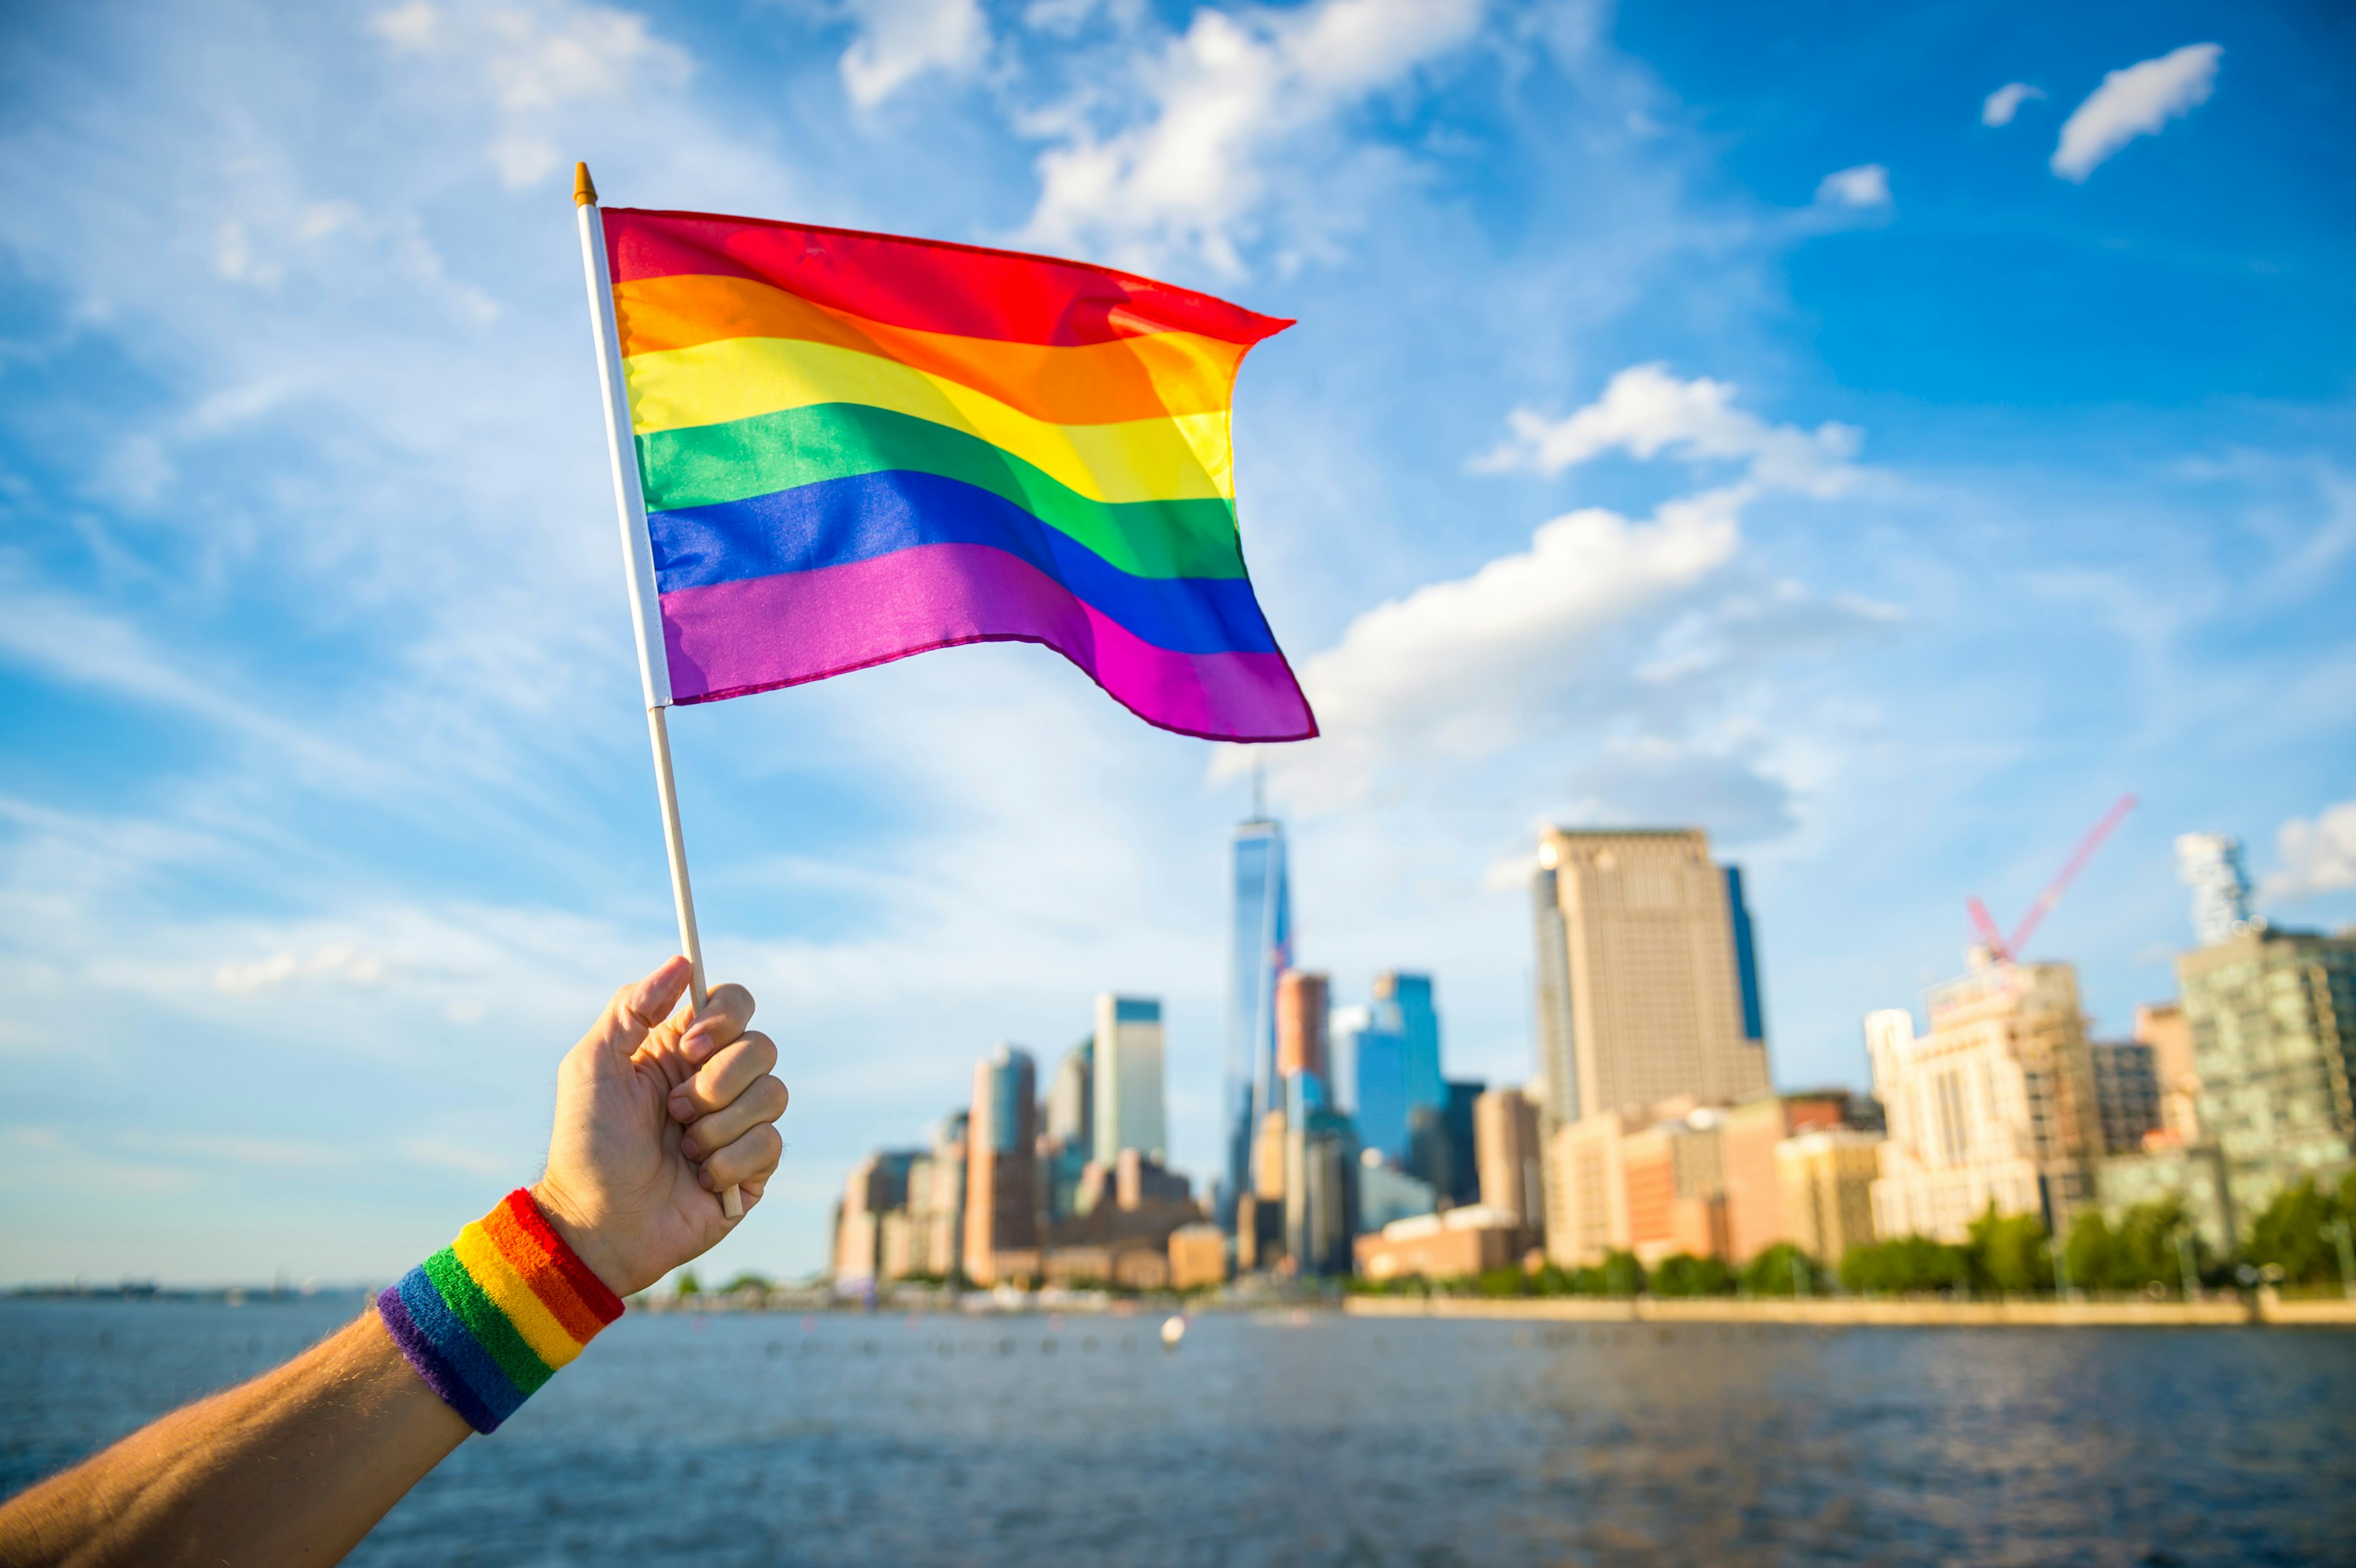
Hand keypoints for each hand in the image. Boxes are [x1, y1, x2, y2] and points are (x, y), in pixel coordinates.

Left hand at [530, 957, 788, 1295]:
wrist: (596, 1224)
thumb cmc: (587, 1145)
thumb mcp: (591, 1065)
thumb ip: (631, 1006)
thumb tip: (684, 961)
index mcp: (681, 1050)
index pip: (734, 1003)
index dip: (724, 1017)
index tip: (688, 1047)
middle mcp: (717, 1081)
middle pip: (762, 1046)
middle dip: (718, 1081)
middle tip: (675, 1109)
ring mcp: (738, 1125)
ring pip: (774, 1094)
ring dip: (719, 1125)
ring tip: (682, 1148)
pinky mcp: (753, 1168)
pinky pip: (771, 1144)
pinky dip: (728, 1162)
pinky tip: (698, 1179)